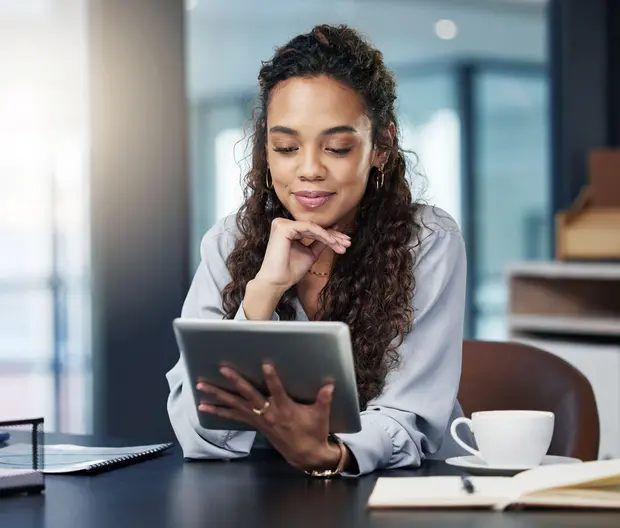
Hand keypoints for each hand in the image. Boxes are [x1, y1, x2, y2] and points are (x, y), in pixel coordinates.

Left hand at [196, 363, 345, 472]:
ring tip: (201, 386)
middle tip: (223, 369)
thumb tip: (330, 384)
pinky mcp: (255, 424)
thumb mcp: (321, 415)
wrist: (305, 455)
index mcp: (285, 409)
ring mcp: (259, 419)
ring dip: (218, 395)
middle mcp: (268, 413)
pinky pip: (233, 416)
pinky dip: (218, 411)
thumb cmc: (314, 431)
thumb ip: (324, 398)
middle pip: (249, 395)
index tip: (265, 364)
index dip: (272, 378)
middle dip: (236, 381)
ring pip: (235, 405)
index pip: (277, 390)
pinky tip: (204, 406)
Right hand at [255, 218, 350, 290]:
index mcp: (287, 229)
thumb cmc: (290, 270)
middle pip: (314, 227)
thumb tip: (334, 235)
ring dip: (331, 237)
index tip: (344, 243)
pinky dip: (323, 235)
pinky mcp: (283, 227)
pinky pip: (309, 228)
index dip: (330, 236)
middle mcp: (282, 224)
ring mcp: (281, 224)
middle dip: (333, 236)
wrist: (278, 282)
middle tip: (348, 242)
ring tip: (343, 245)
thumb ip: (320, 243)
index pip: (312, 229)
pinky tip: (333, 243)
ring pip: (313, 227)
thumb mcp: (310, 254)